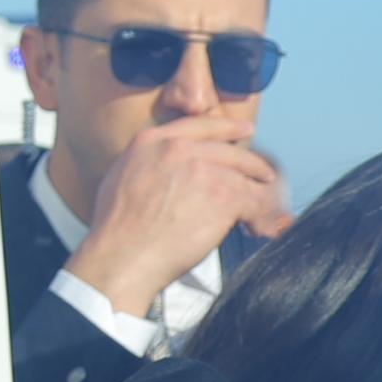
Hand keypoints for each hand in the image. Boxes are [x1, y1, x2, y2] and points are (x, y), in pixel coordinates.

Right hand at [66, 120, 287, 315]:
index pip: (200, 125)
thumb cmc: (116, 228)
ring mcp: (204, 171)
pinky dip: (259, 215)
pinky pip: (254, 200)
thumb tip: (165, 168)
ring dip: (256, 194)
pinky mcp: (224, 196)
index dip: (228, 128)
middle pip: (228, 150)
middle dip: (251, 164)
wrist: (122, 255)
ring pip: (245, 176)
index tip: (244, 130)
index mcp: (152, 142)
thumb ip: (149, 161)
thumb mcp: (121, 176)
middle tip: (264, 174)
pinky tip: (255, 225)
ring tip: (259, 210)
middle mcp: (179, 149)